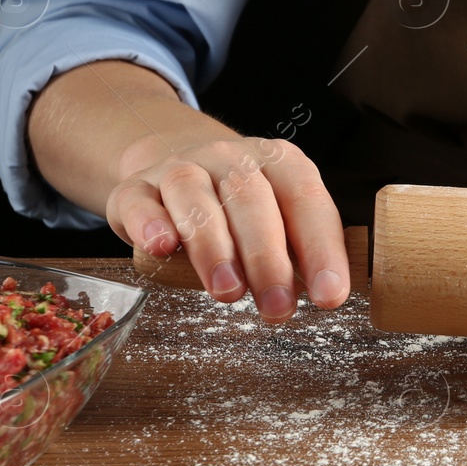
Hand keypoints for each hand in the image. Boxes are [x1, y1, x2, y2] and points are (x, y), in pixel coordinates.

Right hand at [105, 135, 350, 321]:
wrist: (175, 166)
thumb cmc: (241, 209)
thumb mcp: (280, 219)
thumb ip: (301, 250)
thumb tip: (329, 292)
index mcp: (280, 163)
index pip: (307, 200)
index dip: (322, 249)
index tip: (330, 296)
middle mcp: (231, 158)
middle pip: (251, 199)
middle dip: (268, 259)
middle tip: (277, 308)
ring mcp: (181, 168)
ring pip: (194, 195)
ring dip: (214, 247)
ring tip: (228, 292)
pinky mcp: (136, 188)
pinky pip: (140, 201)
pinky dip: (150, 223)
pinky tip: (161, 246)